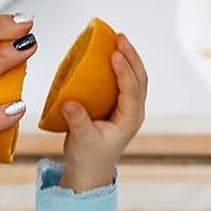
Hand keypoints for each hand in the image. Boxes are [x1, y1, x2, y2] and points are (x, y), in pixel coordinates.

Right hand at [59, 33, 146, 193]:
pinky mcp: (119, 106)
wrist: (90, 172)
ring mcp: (129, 109)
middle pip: (139, 79)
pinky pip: (125, 82)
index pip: (132, 91)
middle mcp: (134, 112)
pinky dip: (120, 66)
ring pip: (135, 78)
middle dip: (131, 57)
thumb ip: (77, 121)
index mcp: (129, 120)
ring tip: (118, 40)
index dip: (125, 71)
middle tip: (120, 37)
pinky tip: (110, 54)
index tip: (115, 54)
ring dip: (129, 58)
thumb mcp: (81, 140)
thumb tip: (70, 102)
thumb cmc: (88, 159)